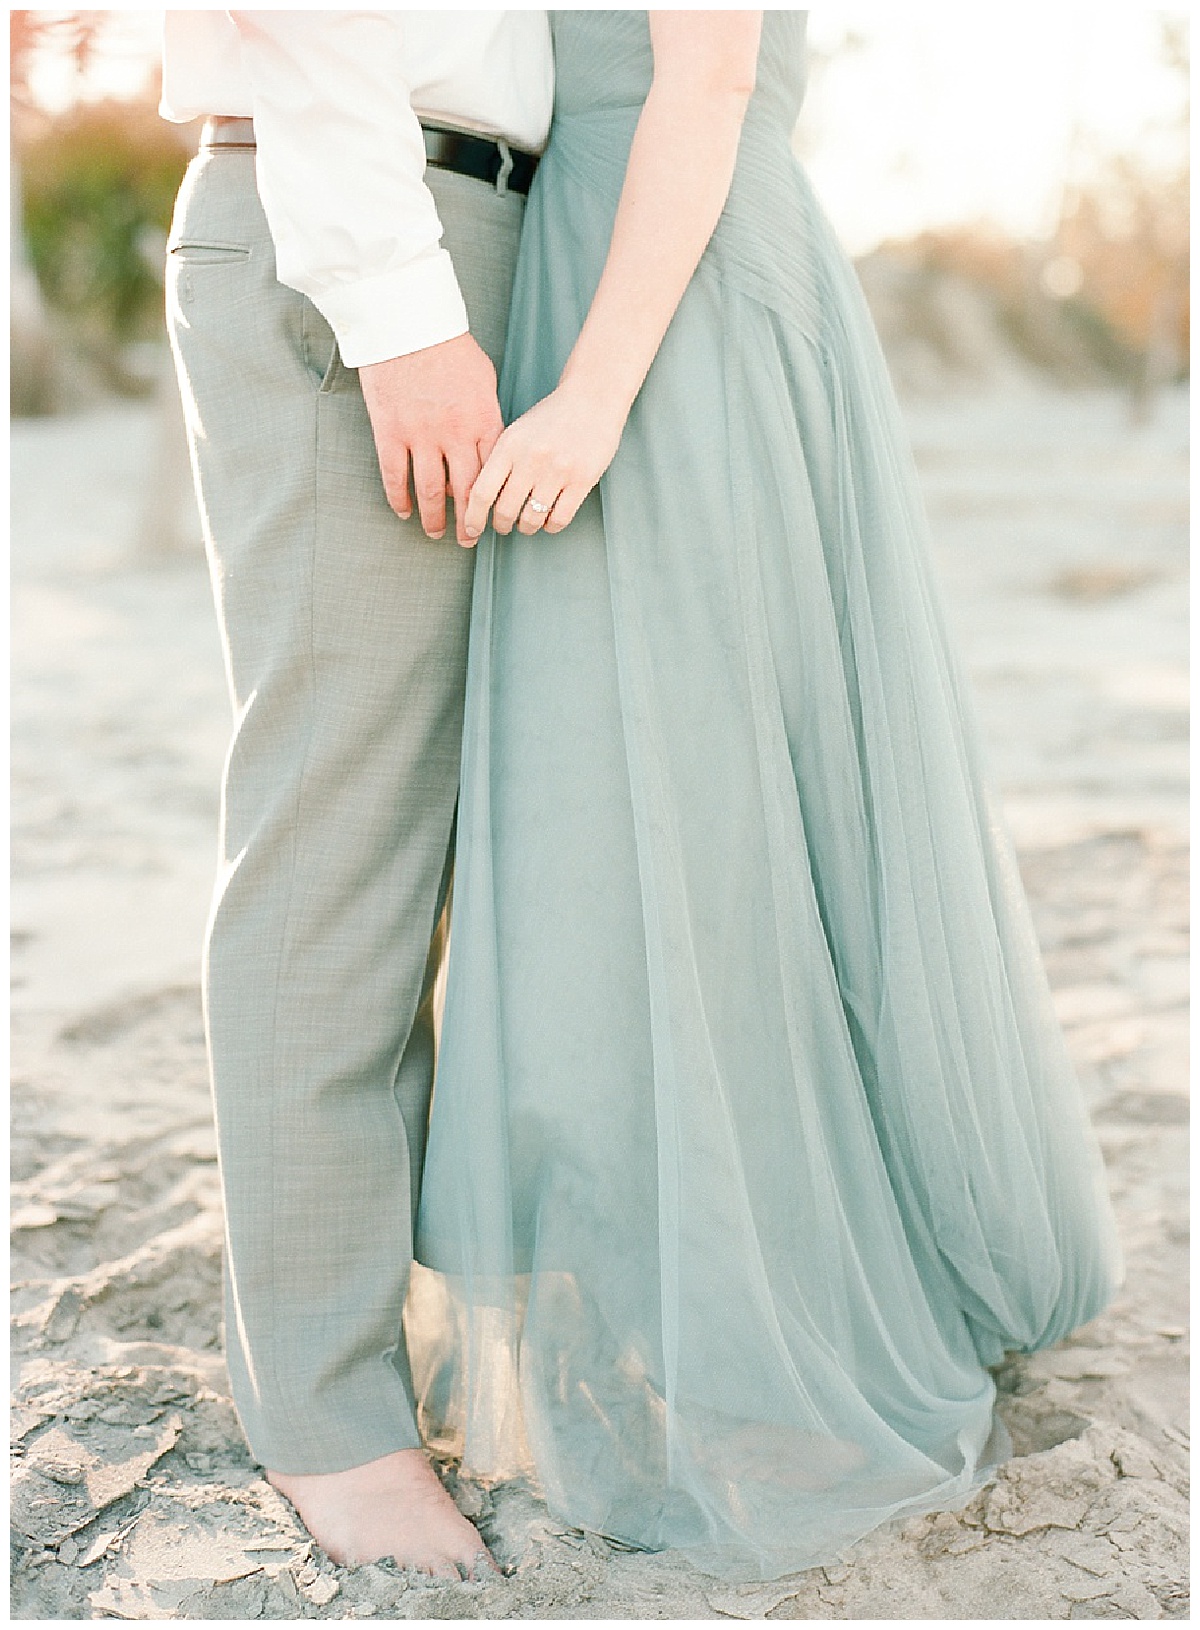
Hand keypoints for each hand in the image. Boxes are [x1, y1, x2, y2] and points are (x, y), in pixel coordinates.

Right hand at [359, 334, 502, 545]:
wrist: (406, 322)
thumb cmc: (449, 345)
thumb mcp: (484, 379)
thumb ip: (487, 414)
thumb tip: (491, 443)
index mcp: (483, 420)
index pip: (493, 473)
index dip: (494, 499)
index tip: (494, 515)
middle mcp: (455, 433)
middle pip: (466, 490)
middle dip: (469, 521)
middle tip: (468, 539)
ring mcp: (421, 435)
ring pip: (431, 491)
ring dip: (434, 518)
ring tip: (435, 534)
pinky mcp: (390, 432)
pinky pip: (396, 476)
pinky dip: (400, 499)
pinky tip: (405, 512)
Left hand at [462, 382, 625, 541]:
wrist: (591, 399)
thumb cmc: (552, 418)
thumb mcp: (516, 433)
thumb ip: (499, 462)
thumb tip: (480, 500)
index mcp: (509, 446)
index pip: (482, 492)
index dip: (473, 517)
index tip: (472, 528)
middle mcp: (531, 459)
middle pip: (506, 511)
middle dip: (502, 525)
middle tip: (504, 526)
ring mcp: (558, 470)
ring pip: (532, 519)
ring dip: (527, 528)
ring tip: (528, 524)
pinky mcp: (582, 480)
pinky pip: (559, 519)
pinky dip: (551, 526)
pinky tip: (549, 520)